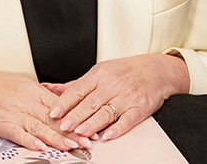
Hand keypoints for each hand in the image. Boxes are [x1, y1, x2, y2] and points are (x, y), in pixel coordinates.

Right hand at [0, 71, 86, 151]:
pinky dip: (29, 140)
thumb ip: (40, 92)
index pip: (60, 107)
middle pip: (53, 119)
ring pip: (39, 127)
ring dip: (56, 138)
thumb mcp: (20, 83)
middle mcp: (26, 102)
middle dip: (72, 132)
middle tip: (88, 141)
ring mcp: (13, 113)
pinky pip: (17, 133)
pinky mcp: (0, 123)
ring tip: (71, 146)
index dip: (76, 118)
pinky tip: (40, 147)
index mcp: (33, 91)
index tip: (90, 127)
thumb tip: (58, 96)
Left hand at [45, 54, 188, 141]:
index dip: (65, 102)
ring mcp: (126, 97)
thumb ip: (76, 84)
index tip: (54, 112)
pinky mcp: (139, 108)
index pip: (78, 89)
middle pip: (90, 102)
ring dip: (92, 123)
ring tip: (81, 132)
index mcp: (99, 75)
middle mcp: (111, 85)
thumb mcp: (99, 72)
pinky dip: (117, 128)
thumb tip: (51, 89)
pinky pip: (128, 119)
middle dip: (75, 115)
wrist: (156, 70)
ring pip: (106, 111)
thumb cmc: (125, 71)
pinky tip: (108, 135)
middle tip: (63, 125)